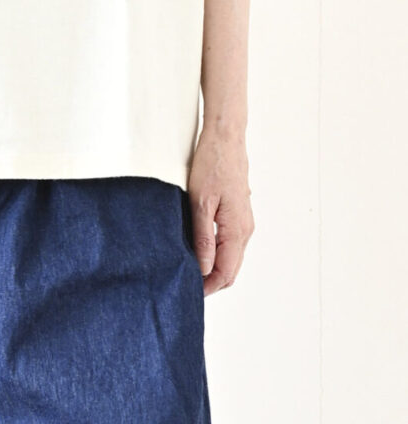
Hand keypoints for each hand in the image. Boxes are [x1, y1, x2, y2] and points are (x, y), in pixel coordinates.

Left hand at [188, 128, 254, 296]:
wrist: (225, 138)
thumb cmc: (212, 164)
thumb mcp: (200, 202)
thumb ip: (203, 237)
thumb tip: (204, 269)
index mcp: (237, 230)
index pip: (226, 273)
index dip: (208, 287)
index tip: (189, 292)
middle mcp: (245, 229)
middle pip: (231, 270)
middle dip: (211, 282)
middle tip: (186, 285)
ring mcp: (244, 222)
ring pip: (231, 257)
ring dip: (214, 268)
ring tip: (189, 270)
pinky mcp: (239, 213)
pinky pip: (230, 243)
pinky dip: (217, 254)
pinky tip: (199, 250)